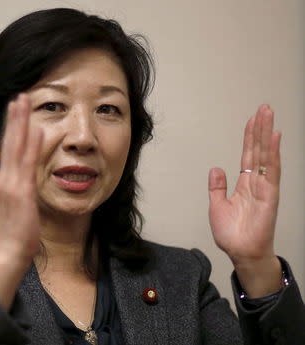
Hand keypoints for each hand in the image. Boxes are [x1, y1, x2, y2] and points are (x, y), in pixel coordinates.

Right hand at [0, 94, 42, 308]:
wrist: (11, 251)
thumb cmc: (16, 230)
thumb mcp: (18, 204)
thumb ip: (21, 185)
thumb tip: (28, 171)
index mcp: (4, 181)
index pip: (8, 149)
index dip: (11, 128)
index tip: (15, 110)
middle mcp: (5, 178)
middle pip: (9, 142)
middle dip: (14, 118)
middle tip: (18, 96)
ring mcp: (11, 183)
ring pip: (16, 147)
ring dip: (20, 123)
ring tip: (22, 102)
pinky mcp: (21, 191)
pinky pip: (27, 163)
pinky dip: (30, 145)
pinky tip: (36, 129)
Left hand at [208, 105, 281, 295]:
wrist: (240, 253)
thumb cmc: (232, 233)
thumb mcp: (217, 205)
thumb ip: (217, 187)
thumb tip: (216, 168)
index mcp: (244, 184)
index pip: (248, 156)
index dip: (249, 138)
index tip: (252, 120)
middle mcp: (256, 182)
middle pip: (259, 151)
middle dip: (260, 129)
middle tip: (264, 108)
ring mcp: (265, 187)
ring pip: (266, 156)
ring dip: (267, 134)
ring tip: (268, 114)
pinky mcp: (270, 195)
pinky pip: (272, 171)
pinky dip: (273, 154)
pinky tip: (274, 137)